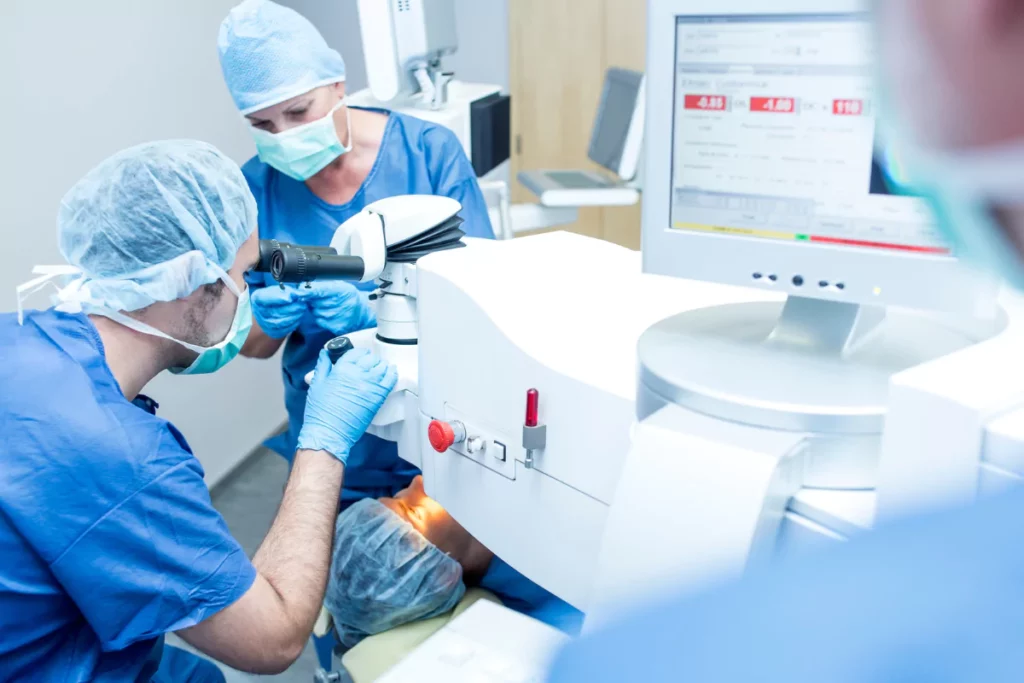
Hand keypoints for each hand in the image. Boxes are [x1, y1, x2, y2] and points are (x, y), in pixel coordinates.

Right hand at [250, 285, 308, 338]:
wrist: (272, 310)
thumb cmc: (277, 297)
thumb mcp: (281, 290)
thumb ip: (288, 291)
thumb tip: (298, 294)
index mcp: (258, 298)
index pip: (265, 298)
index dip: (278, 298)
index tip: (291, 298)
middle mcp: (258, 312)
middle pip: (275, 312)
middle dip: (291, 308)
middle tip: (302, 304)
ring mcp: (264, 324)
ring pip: (280, 322)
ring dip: (294, 316)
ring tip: (302, 310)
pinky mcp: (272, 332)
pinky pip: (284, 330)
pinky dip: (293, 324)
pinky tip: (298, 317)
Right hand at [297, 348, 397, 462]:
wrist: (329, 433)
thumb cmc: (320, 412)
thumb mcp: (316, 384)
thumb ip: (323, 366)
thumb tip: (326, 353)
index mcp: (341, 369)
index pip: (355, 353)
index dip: (358, 352)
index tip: (360, 354)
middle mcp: (358, 374)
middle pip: (370, 358)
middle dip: (369, 358)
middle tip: (368, 362)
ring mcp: (370, 386)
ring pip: (381, 367)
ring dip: (380, 365)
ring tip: (379, 366)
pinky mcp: (378, 398)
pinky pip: (390, 380)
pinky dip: (392, 374)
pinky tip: (391, 372)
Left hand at [304, 280, 376, 335]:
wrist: (361, 315)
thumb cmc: (349, 298)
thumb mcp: (341, 286)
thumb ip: (324, 284)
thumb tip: (305, 285)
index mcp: (343, 291)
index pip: (321, 290)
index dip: (309, 291)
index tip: (300, 290)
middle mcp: (341, 304)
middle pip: (315, 302)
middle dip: (312, 299)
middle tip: (319, 298)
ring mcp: (338, 317)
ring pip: (316, 311)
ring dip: (316, 308)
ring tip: (326, 306)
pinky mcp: (336, 327)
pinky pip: (319, 320)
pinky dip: (320, 317)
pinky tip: (328, 314)